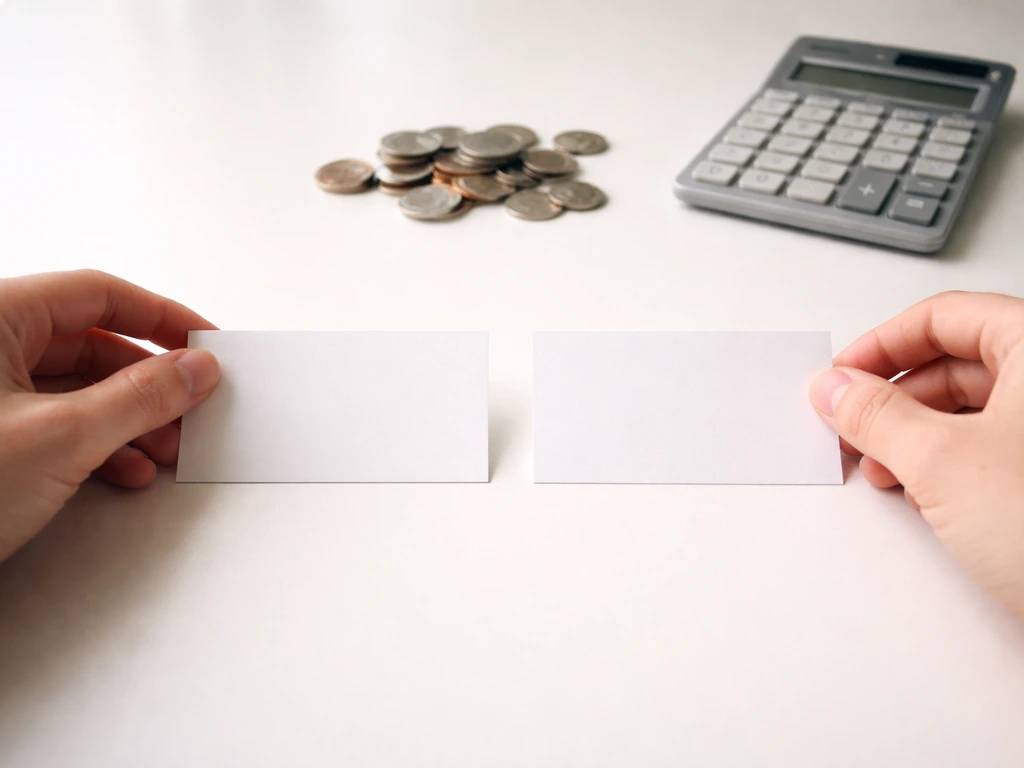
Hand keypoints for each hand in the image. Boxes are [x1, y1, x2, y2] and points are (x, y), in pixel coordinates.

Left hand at [0, 270, 219, 562]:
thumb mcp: (61, 437)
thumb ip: (141, 396)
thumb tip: (194, 369)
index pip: (97, 295)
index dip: (161, 316)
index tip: (204, 341)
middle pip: (92, 344)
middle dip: (150, 381)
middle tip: (193, 403)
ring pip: (77, 387)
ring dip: (131, 418)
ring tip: (168, 448)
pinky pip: (56, 422)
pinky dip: (99, 444)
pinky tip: (125, 471)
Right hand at [810, 291, 1023, 616]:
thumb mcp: (943, 461)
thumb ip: (875, 415)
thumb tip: (837, 389)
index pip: (946, 317)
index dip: (883, 344)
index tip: (844, 374)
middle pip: (955, 363)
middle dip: (892, 397)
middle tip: (851, 423)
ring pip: (969, 409)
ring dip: (912, 435)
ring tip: (880, 466)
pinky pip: (988, 447)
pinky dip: (944, 464)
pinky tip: (922, 493)